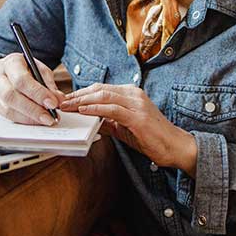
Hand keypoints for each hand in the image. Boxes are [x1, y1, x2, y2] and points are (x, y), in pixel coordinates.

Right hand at [0, 53, 64, 125]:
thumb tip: (59, 99)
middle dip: (33, 109)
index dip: (38, 93)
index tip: (53, 103)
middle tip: (50, 117)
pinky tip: (37, 121)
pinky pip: (9, 117)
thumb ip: (48, 83)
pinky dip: (25, 120)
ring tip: (47, 120)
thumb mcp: (38, 68)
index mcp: (11, 63)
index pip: (21, 80)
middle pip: (11, 96)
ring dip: (30, 118)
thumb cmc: (24, 69)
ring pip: (8, 109)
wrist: (4, 72)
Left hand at [61, 84, 196, 173]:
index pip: (100, 89)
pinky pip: (112, 110)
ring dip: (82, 101)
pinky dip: (95, 109)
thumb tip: (88, 120)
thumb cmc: (151, 137)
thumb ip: (107, 121)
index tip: (65, 99)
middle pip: (99, 89)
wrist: (174, 146)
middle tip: (60, 102)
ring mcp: (136, 104)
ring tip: (67, 106)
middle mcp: (133, 94)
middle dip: (77, 95)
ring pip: (103, 96)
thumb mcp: (124, 127)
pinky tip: (84, 112)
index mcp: (130, 93)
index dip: (81, 93)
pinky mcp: (138, 117)